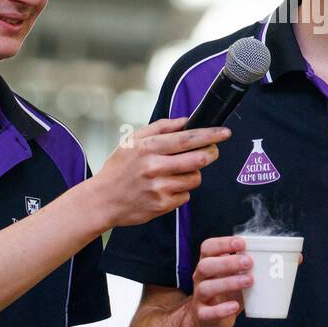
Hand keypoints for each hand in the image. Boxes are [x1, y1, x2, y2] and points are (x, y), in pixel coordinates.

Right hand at [89, 118, 229, 229]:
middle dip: (210, 154)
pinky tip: (167, 188)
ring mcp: (159, 187)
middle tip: (211, 151)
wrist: (102, 200)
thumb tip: (185, 121)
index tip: (224, 132)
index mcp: (148, 148)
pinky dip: (181, 191)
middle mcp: (154, 167)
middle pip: (197, 159)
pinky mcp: (162, 205)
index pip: (186, 139)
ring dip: (193, 174)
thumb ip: (160, 128)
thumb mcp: (132, 141)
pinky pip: (186, 196)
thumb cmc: (119, 168)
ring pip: (195, 178)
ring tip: (178, 172)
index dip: (209, 135)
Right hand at [178, 236, 306, 326]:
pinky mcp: (202, 317)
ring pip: (206, 287)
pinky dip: (222, 309)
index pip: (208, 247)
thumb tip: (297, 258)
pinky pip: (208, 313)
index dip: (223, 243)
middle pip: (206, 265)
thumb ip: (263, 268)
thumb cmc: (228, 295)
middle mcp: (200, 279)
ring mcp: (199, 298)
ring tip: (250, 281)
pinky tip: (235, 306)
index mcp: (209, 264)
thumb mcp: (242, 279)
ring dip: (228, 282)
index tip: (242, 243)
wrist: (208, 324)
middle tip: (250, 262)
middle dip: (228, 262)